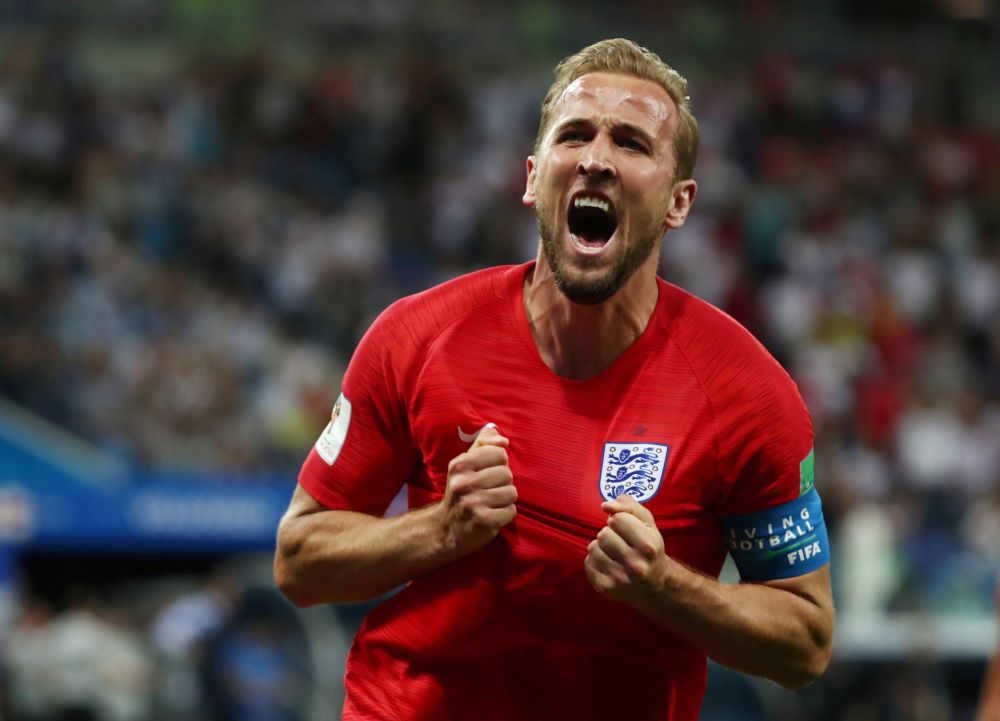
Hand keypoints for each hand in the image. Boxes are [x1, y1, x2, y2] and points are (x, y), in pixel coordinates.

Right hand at [439, 425, 516, 554]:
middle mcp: (464, 483)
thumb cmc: (462, 490)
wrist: (446, 528)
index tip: (486, 473)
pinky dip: (505, 515)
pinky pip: (511, 511)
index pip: (499, 453)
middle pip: (507, 474)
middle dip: (502, 483)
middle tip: (488, 491)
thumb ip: (484, 444)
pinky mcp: (483, 521)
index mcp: (460, 465)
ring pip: (512, 493)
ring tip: (491, 503)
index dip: (498, 464)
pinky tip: (492, 515)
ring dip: (505, 500)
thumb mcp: (466, 463)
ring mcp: (473, 503)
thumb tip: (503, 440)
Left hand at [585, 494, 669, 606]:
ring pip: (593, 547)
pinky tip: (608, 564)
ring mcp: (620, 579)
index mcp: (648, 547)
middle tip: (619, 542)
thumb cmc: (648, 548)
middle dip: (609, 534)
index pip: (617, 519)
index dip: (620, 520)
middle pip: (603, 534)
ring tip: (614, 553)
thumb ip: (629, 506)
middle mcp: (635, 566)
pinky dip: (595, 560)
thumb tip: (605, 505)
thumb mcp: (648, 524)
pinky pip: (588, 562)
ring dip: (601, 547)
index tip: (627, 530)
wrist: (654, 585)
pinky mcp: (605, 588)